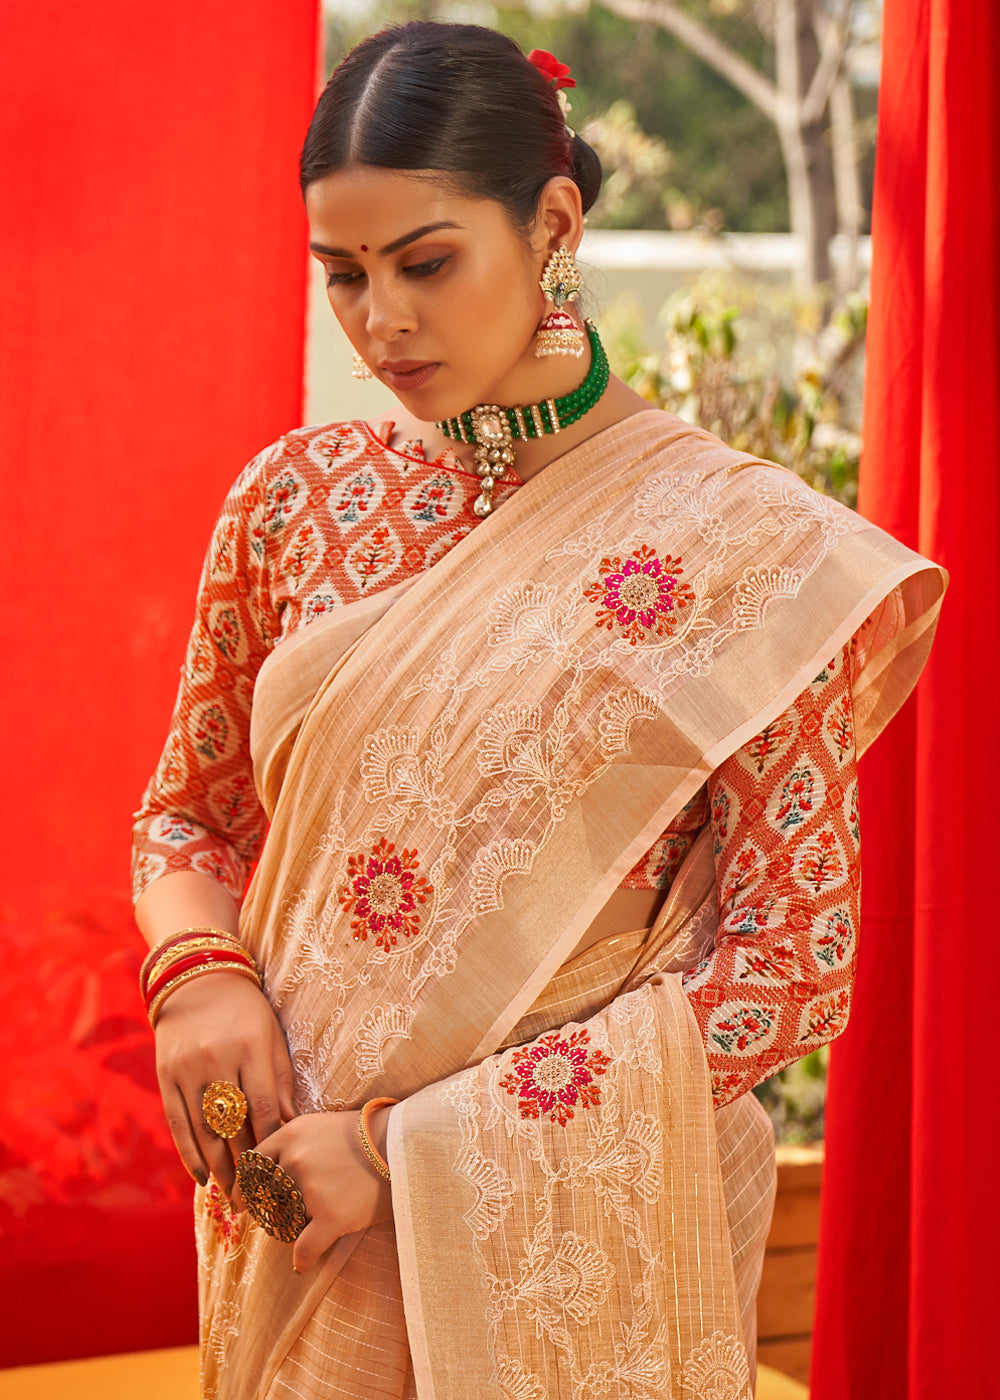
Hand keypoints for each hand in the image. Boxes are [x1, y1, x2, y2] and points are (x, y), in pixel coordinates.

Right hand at [154, 970, 296, 1194]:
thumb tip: (292, 1124)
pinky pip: (178, 1123)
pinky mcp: (166, 1076)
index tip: (280, 1172)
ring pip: (204, 1130)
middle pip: (232, 1125)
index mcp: (250, 1047)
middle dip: (245, 1165)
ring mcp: (188, 1068)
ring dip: (218, 1168)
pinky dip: (189, 1155)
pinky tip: (203, 1177)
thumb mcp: (271, 1036)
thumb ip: (281, 1079)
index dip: (270, 1144)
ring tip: (233, 1195)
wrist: (198, 981)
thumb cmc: (246, 1012)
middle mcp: (216, 1058)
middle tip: (258, 1198)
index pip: (262, 1107)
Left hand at [240, 1107, 393, 1272]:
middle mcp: (295, 1160)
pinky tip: (303, 1265)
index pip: (252, 1165)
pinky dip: (302, 1260)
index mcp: (290, 1134)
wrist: (406, 1143)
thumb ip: (292, 1144)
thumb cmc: (367, 1135)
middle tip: (284, 1218)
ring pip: (285, 1223)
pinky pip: (303, 1249)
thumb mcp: (322, 1125)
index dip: (245, 1187)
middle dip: (272, 1212)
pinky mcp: (330, 1216)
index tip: (240, 1202)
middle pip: (266, 1198)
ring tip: (312, 1229)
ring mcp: (311, 1189)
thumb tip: (264, 1172)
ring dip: (294, 1230)